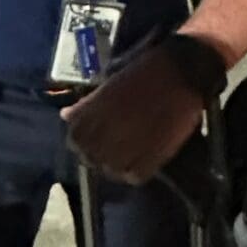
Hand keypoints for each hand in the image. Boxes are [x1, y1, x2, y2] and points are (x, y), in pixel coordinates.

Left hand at [63, 42, 207, 182]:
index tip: (94, 141)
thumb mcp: (109, 84)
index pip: (75, 140)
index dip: (83, 143)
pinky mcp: (153, 154)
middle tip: (113, 151)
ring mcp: (129, 144)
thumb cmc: (144, 72)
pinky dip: (136, 173)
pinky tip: (142, 163)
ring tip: (128, 158)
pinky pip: (135, 176)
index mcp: (94, 111)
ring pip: (111, 170)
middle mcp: (106, 129)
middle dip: (98, 157)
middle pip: (91, 158)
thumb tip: (66, 116)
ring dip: (116, 167)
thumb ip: (87, 105)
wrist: (181, 70)